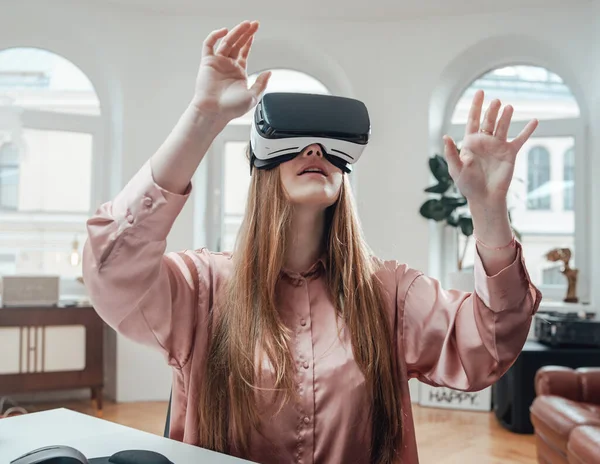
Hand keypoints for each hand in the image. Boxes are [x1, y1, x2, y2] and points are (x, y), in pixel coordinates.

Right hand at [192, 21, 270, 123]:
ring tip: (245, 25)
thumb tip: (269, 72)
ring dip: (236, 32)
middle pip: (237, 44)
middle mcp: (228, 66)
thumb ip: (261, 84)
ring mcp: (217, 63)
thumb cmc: (231, 108)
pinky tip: (224, 31)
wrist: (214, 112)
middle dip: (245, 33)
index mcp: (238, 73)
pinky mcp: (207, 62)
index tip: (254, 31)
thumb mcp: (253, 97)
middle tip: (254, 24)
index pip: (244, 52)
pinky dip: (215, 36)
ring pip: (227, 42)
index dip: (249, 41)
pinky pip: (209, 45)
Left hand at [443, 90, 537, 206]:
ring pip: (503, 127)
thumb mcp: (456, 169)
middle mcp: (485, 141)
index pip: (473, 120)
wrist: (484, 197)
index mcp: (471, 142)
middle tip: (496, 102)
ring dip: (506, 117)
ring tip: (508, 108)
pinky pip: (520, 140)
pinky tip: (535, 121)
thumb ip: (451, 153)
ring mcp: (498, 146)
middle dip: (491, 111)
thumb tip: (445, 136)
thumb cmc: (467, 184)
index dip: (475, 106)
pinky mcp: (510, 153)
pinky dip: (527, 131)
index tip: (480, 92)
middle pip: (489, 121)